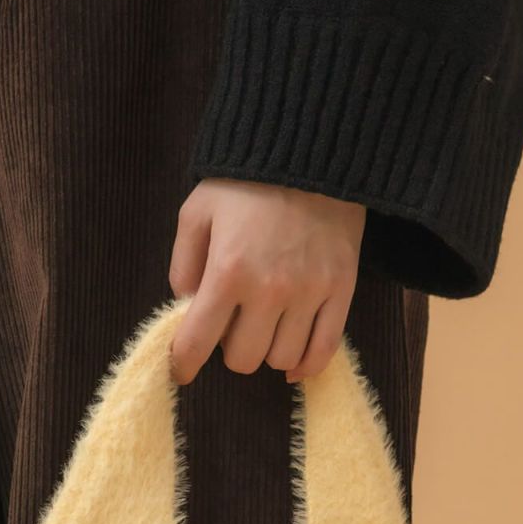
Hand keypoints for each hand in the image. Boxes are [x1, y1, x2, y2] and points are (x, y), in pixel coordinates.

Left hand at [167, 178, 365, 385]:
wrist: (311, 152)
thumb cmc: (246, 184)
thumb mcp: (196, 213)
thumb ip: (183, 266)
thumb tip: (185, 310)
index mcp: (227, 272)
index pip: (197, 342)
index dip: (183, 364)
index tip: (181, 371)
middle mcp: (269, 290)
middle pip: (243, 360)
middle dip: (230, 349)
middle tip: (232, 325)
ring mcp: (309, 293)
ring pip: (281, 359)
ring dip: (267, 351)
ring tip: (264, 326)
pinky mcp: (340, 290)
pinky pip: (324, 350)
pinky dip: (306, 365)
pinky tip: (293, 362)